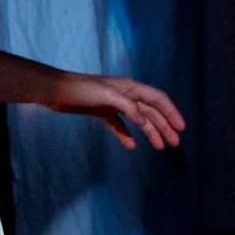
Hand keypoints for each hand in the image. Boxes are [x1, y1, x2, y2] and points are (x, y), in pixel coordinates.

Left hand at [51, 74, 184, 149]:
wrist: (53, 90)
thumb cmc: (80, 89)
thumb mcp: (107, 96)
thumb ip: (128, 108)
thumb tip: (144, 122)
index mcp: (130, 87)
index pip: (158, 99)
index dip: (172, 113)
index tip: (181, 128)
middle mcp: (125, 94)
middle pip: (151, 111)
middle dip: (164, 126)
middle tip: (174, 143)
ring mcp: (113, 103)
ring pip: (137, 119)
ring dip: (150, 132)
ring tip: (159, 147)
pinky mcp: (100, 112)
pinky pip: (118, 125)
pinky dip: (126, 135)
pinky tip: (131, 146)